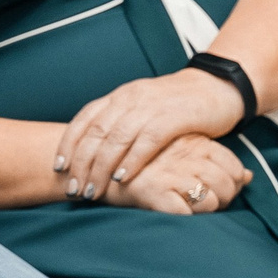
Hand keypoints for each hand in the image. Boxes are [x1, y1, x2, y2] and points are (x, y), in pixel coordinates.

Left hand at [55, 69, 244, 199]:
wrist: (218, 87)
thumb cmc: (177, 105)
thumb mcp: (142, 108)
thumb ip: (120, 123)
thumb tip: (93, 151)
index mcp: (120, 96)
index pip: (85, 119)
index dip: (69, 143)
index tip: (59, 168)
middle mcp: (131, 98)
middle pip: (96, 132)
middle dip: (82, 163)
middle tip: (75, 189)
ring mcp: (151, 106)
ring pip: (117, 138)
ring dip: (101, 167)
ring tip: (93, 190)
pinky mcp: (174, 117)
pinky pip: (147, 141)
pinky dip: (131, 160)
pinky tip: (122, 178)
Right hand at [108, 135, 251, 214]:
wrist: (94, 162)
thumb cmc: (141, 160)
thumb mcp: (182, 150)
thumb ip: (215, 161)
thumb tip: (249, 176)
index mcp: (193, 141)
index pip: (232, 164)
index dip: (232, 182)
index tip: (220, 192)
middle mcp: (185, 154)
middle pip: (227, 184)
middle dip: (224, 200)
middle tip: (210, 205)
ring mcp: (170, 172)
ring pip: (210, 200)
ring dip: (206, 210)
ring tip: (192, 210)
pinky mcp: (152, 190)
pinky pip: (185, 213)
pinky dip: (185, 218)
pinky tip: (173, 212)